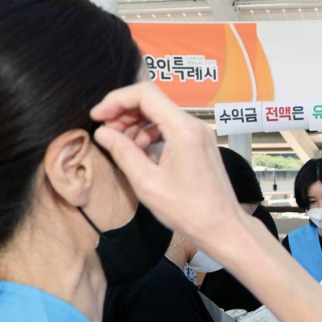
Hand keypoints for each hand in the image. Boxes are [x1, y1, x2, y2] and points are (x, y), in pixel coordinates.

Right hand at [89, 82, 242, 242]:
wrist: (223, 227)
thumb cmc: (190, 211)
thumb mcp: (147, 184)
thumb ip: (123, 153)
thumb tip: (102, 133)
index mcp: (183, 130)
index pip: (145, 94)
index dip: (116, 100)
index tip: (98, 117)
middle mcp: (195, 126)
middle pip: (153, 101)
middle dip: (124, 112)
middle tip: (106, 133)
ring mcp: (200, 134)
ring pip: (161, 114)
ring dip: (136, 124)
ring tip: (121, 146)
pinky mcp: (200, 144)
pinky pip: (171, 127)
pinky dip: (151, 134)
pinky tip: (140, 153)